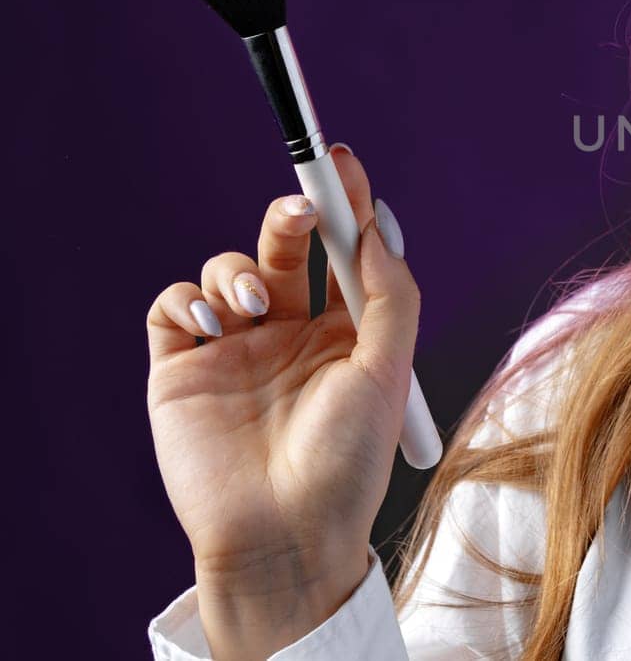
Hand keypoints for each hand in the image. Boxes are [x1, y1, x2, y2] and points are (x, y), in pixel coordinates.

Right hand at [145, 145, 417, 620]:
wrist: (284, 535)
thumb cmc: (346, 463)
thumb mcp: (389, 371)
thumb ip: (389, 293)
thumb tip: (377, 225)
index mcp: (344, 332)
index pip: (341, 252)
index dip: (341, 206)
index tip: (341, 163)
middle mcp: (288, 335)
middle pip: (282, 248)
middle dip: (290, 215)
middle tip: (301, 205)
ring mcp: (233, 351)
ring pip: (225, 271)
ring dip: (238, 271)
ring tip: (256, 310)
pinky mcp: (181, 371)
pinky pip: (172, 308)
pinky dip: (188, 298)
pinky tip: (215, 322)